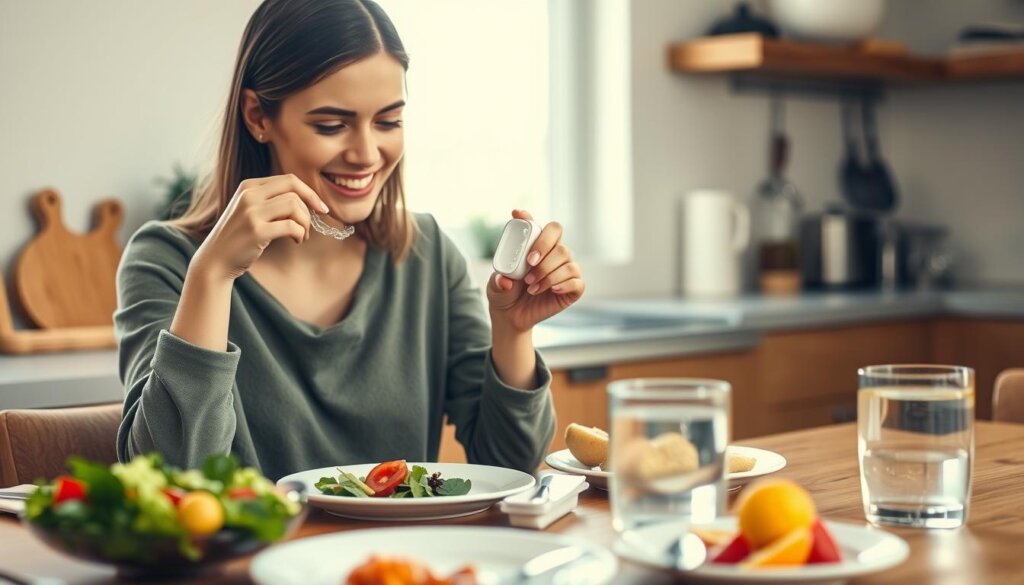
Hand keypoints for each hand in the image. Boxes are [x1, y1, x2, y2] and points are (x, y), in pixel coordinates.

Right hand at [191, 174, 329, 280]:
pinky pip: (291, 226)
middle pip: (294, 189)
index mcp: (249, 186)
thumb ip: (273, 201)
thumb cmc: (240, 236)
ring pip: (294, 206)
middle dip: (311, 206)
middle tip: (312, 224)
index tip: (321, 208)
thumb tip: (309, 201)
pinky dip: (300, 234)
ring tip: (302, 235)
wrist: (216, 259)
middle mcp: (249, 195)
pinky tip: (297, 241)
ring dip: (305, 223)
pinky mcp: (256, 231)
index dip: (310, 193)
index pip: (289, 180)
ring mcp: (251, 213)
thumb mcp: (251, 210)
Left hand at [487, 210, 584, 332]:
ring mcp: (566, 270)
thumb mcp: (495, 286)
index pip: (538, 226)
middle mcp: (554, 254)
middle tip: (529, 264)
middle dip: (543, 249)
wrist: (512, 316)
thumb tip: (506, 281)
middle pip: (558, 240)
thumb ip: (498, 281)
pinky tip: (551, 290)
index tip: (517, 215)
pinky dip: (563, 284)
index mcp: (536, 246)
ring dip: (548, 273)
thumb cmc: (505, 294)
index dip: (529, 219)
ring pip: (567, 261)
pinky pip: (577, 281)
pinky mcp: (573, 288)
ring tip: (531, 287)